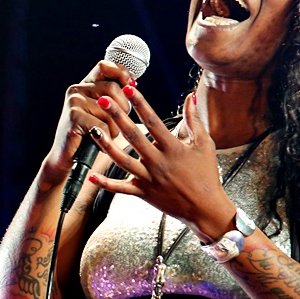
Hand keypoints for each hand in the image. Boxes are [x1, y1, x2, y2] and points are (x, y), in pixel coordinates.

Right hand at [43, 60, 136, 182]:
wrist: (67, 158)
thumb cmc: (89, 135)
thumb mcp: (102, 112)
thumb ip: (114, 96)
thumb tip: (132, 85)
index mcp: (84, 85)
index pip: (105, 66)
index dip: (122, 73)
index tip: (131, 86)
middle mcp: (76, 89)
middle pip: (113, 88)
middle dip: (123, 108)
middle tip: (116, 124)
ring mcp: (73, 102)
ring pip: (110, 109)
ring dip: (114, 128)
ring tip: (103, 135)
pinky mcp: (73, 117)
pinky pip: (103, 125)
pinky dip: (106, 138)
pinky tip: (97, 142)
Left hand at [86, 88, 235, 241]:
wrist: (205, 210)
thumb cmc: (206, 176)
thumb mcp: (204, 145)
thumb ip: (194, 120)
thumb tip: (189, 97)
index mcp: (173, 149)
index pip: (153, 122)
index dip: (140, 104)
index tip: (129, 88)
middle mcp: (158, 163)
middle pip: (134, 137)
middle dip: (118, 117)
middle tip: (104, 100)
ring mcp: (149, 179)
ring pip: (122, 161)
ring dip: (106, 146)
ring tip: (94, 130)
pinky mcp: (143, 194)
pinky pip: (121, 189)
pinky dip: (106, 183)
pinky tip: (92, 175)